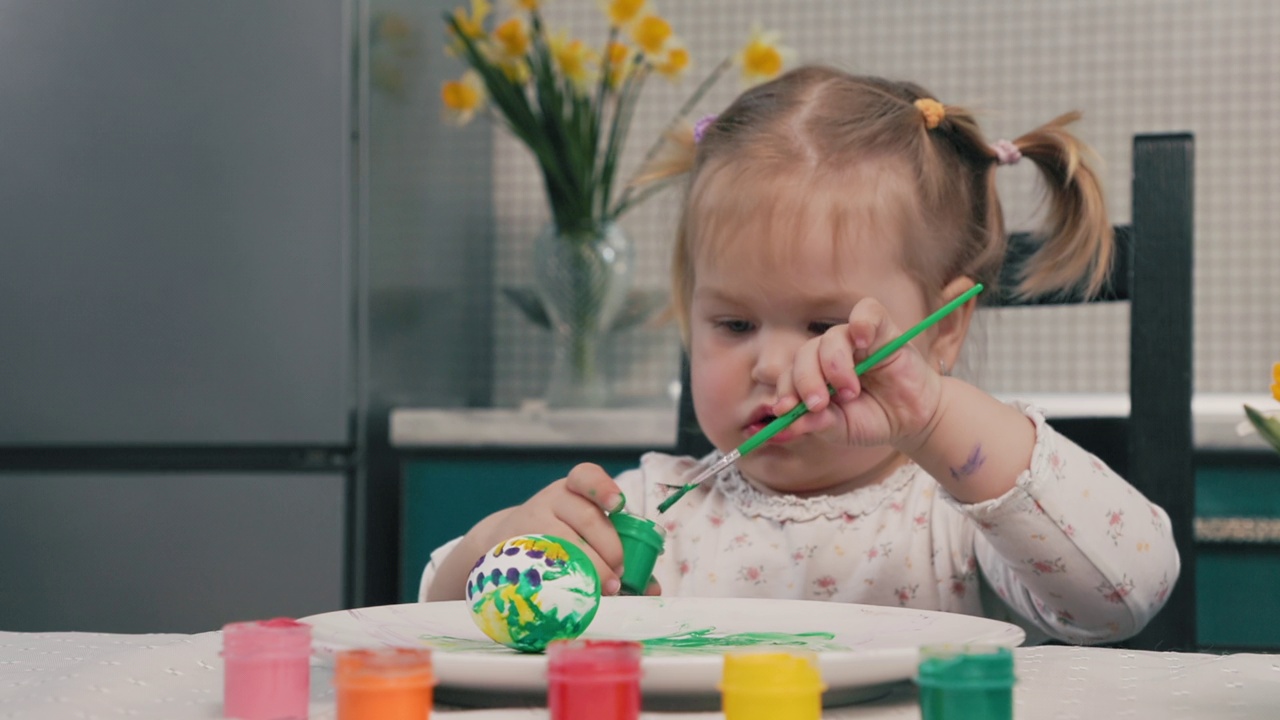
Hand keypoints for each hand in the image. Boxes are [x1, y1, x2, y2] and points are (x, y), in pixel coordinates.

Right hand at [471, 463, 661, 596]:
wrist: (504, 543)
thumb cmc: (562, 539)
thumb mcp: (587, 532)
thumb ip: (621, 552)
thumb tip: (653, 588)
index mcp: (576, 489)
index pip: (587, 476)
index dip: (604, 488)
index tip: (618, 505)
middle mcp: (553, 500)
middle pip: (587, 518)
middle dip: (610, 549)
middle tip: (620, 576)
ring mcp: (531, 522)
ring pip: (565, 542)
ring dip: (591, 568)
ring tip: (606, 588)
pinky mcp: (515, 548)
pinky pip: (541, 564)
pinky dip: (563, 580)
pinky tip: (573, 592)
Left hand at [777, 297, 943, 449]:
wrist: (913, 420)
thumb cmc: (873, 420)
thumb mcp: (840, 429)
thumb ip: (814, 424)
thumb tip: (783, 425)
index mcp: (814, 376)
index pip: (790, 375)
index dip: (785, 390)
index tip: (785, 411)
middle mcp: (829, 354)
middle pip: (805, 354)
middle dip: (806, 381)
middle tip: (818, 405)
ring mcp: (854, 339)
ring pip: (831, 337)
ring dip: (834, 365)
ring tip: (850, 392)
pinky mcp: (881, 329)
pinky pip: (867, 311)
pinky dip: (862, 323)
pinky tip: (863, 341)